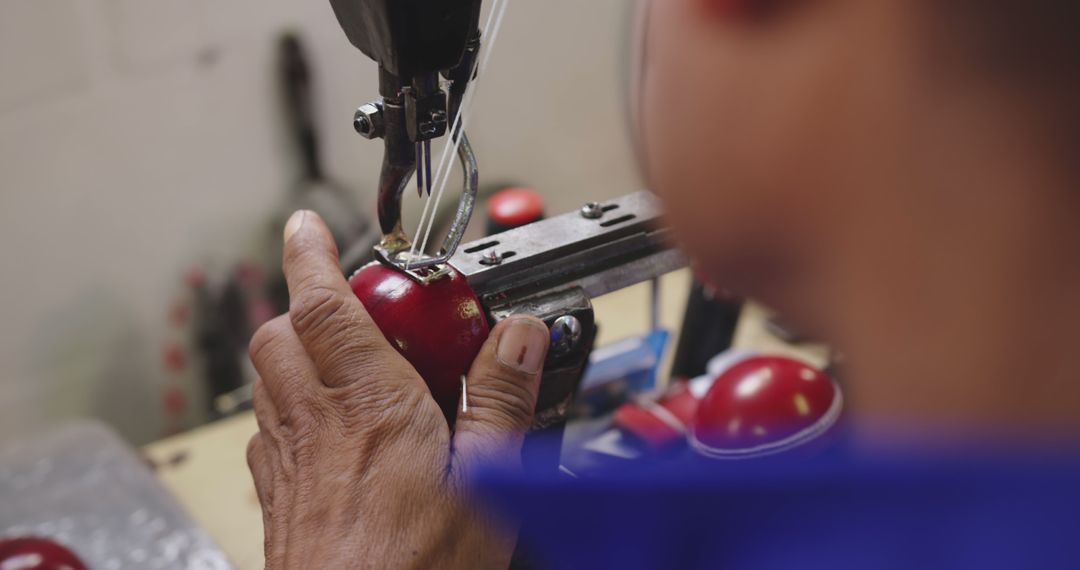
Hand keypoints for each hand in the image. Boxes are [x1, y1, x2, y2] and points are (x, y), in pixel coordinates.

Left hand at [246, 211, 550, 568]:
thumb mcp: (491, 479)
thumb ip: (503, 397)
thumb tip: (519, 336)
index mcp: (369, 405)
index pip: (324, 305)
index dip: (311, 255)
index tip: (308, 227)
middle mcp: (314, 423)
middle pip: (281, 334)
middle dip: (305, 303)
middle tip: (350, 305)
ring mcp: (288, 462)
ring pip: (268, 378)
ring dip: (293, 350)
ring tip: (341, 359)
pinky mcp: (279, 498)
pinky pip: (268, 431)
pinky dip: (287, 408)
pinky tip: (325, 430)